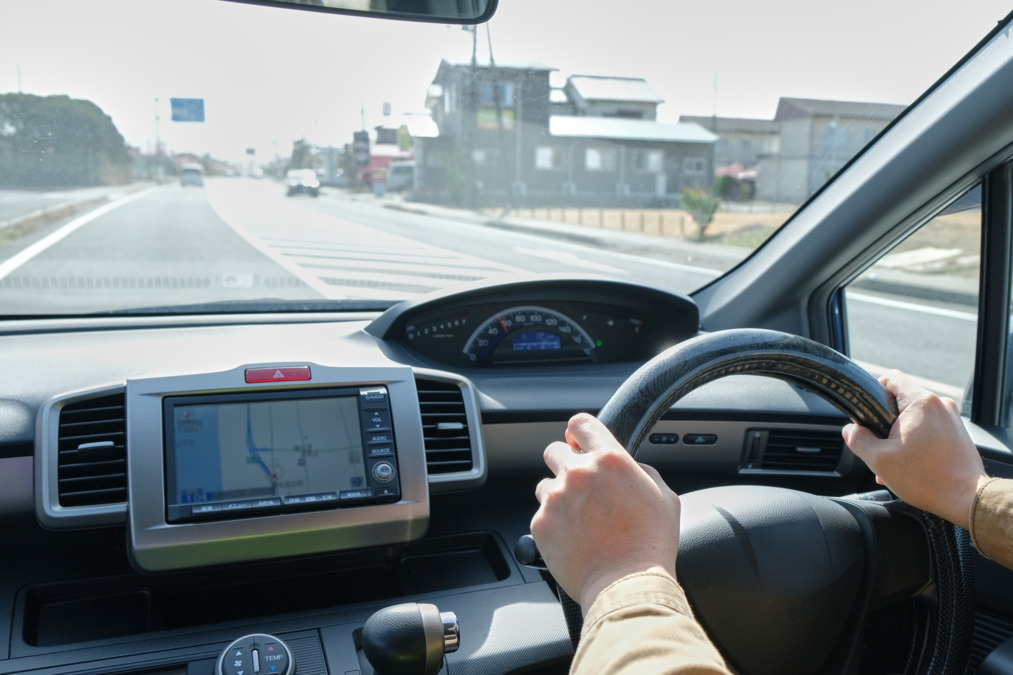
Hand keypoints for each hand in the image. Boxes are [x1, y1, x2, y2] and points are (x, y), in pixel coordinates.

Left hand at [531, 413, 681, 612]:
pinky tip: (574, 539)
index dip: (579, 433)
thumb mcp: (664, 496)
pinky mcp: (541, 523)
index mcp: (610, 460)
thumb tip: (629, 466)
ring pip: (546, 484)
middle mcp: (579, 473)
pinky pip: (541, 514)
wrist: (627, 585)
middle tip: (581, 487)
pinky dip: (553, 524)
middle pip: (555, 451)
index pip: (581, 424)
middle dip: (565, 464)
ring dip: (559, 496)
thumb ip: (641, 471)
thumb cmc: (651, 545)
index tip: (579, 443)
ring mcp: (556, 498)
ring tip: (581, 520)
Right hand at [842, 370, 989, 528]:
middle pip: (901, 401)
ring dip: (900, 435)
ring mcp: (951, 418)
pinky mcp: (958, 432)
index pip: (890, 377)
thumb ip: (858, 439)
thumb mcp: (879, 460)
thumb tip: (850, 430)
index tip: (869, 413)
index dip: (873, 392)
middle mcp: (940, 405)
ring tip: (897, 461)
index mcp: (921, 403)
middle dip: (886, 423)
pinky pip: (929, 429)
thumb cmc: (928, 479)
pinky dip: (917, 442)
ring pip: (914, 417)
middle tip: (882, 446)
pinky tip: (911, 464)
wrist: (967, 499)